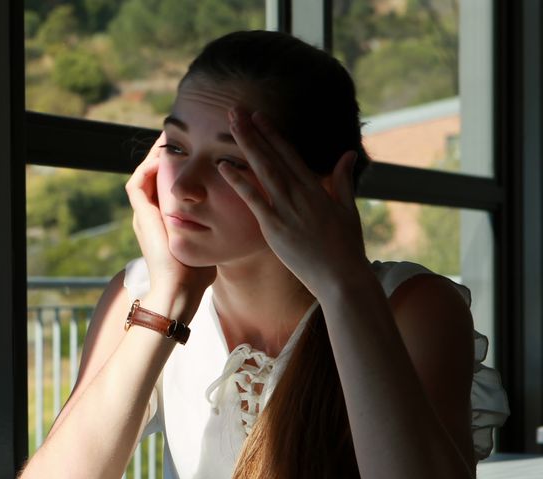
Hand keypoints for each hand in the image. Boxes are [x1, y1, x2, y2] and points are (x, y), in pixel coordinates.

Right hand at [126, 133, 216, 304]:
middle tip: (179, 137)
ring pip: (142, 176)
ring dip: (153, 157)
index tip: (192, 150)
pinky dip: (146, 169)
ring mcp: (143, 215)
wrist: (179, 290)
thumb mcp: (209, 241)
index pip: (165, 185)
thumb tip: (239, 216)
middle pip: (152, 176)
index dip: (176, 166)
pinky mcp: (141, 216)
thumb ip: (215, 227)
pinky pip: (136, 185)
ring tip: (169, 139)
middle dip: (164, 156)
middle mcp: (150, 215)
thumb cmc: (197, 274)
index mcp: (164, 219)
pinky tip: (162, 157)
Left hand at [217, 108, 369, 297]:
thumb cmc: (346, 247)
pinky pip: (253, 199)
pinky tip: (223, 166)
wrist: (341, 277)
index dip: (272, 133)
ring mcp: (286, 208)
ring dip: (246, 145)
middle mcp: (300, 193)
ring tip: (230, 125)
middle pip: (272, 155)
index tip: (258, 116)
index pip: (290, 153)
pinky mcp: (274, 227)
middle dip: (253, 131)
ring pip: (263, 169)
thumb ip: (342, 180)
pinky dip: (238, 181)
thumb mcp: (347, 208)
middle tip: (234, 110)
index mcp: (316, 188)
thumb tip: (347, 154)